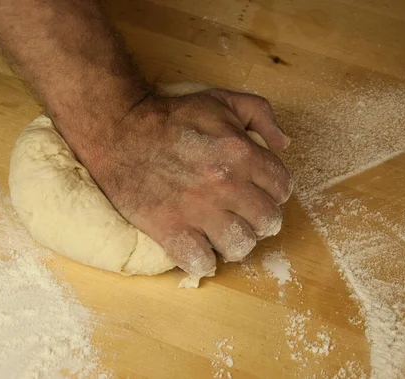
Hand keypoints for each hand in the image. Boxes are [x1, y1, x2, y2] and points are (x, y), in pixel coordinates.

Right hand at [60, 88, 291, 277]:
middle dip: (260, 219)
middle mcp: (225, 185)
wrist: (120, 131)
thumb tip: (284, 143)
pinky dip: (203, 260)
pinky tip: (198, 247)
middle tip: (243, 214)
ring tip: (223, 233)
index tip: (258, 192)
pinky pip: (202, 263)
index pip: (282, 188)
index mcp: (241, 153)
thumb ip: (260, 114)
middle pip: (268, 222)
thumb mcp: (221, 100)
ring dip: (236, 242)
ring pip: (241, 247)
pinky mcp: (170, 230)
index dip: (273, 191)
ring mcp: (197, 211)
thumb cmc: (171, 117)